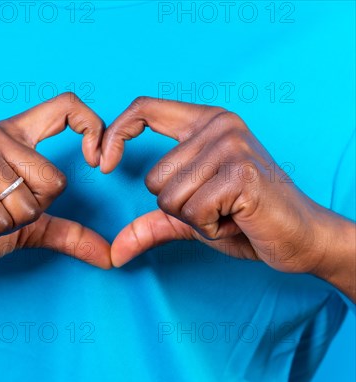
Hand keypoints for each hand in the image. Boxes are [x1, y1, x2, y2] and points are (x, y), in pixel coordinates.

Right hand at [0, 93, 110, 269]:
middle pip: (54, 180)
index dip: (93, 128)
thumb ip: (67, 232)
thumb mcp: (27, 226)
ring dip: (7, 225)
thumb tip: (111, 256)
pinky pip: (2, 219)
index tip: (98, 163)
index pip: (66, 106)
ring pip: (29, 204)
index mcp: (13, 134)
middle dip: (31, 211)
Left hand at [101, 97, 353, 282]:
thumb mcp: (191, 217)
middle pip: (153, 178)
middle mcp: (219, 126)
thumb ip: (151, 224)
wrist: (301, 237)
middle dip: (178, 207)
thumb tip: (114, 252)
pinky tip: (238, 219)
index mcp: (205, 123)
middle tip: (217, 206)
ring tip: (229, 212)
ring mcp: (232, 146)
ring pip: (169, 198)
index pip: (144, 108)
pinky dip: (210, 228)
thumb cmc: (246, 221)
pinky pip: (192, 212)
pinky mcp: (241, 173)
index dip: (115, 133)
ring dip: (195, 219)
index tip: (102, 163)